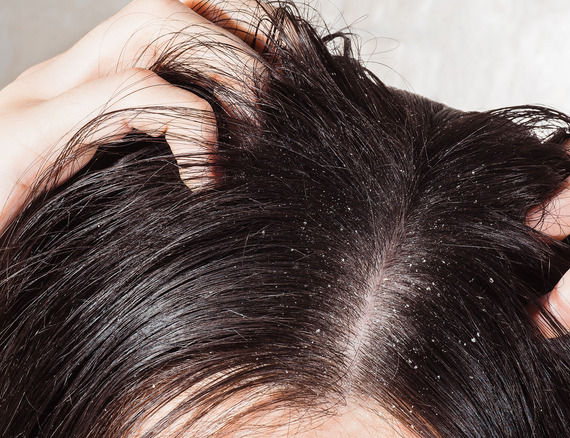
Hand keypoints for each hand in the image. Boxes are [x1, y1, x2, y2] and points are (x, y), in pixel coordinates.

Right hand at [0, 0, 269, 229]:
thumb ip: (158, 170)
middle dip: (242, 29)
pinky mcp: (29, 136)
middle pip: (166, 4)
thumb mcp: (112, 202)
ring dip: (225, 65)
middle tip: (289, 86)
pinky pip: (130, 92)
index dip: (233, 31)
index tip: (288, 75)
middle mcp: (59, 81)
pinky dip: (190, 127)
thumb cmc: (38, 254)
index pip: (164, 23)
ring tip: (258, 127)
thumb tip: (238, 172)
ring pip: (151, 24)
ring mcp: (40, 101)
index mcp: (79, 94)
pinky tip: (204, 179)